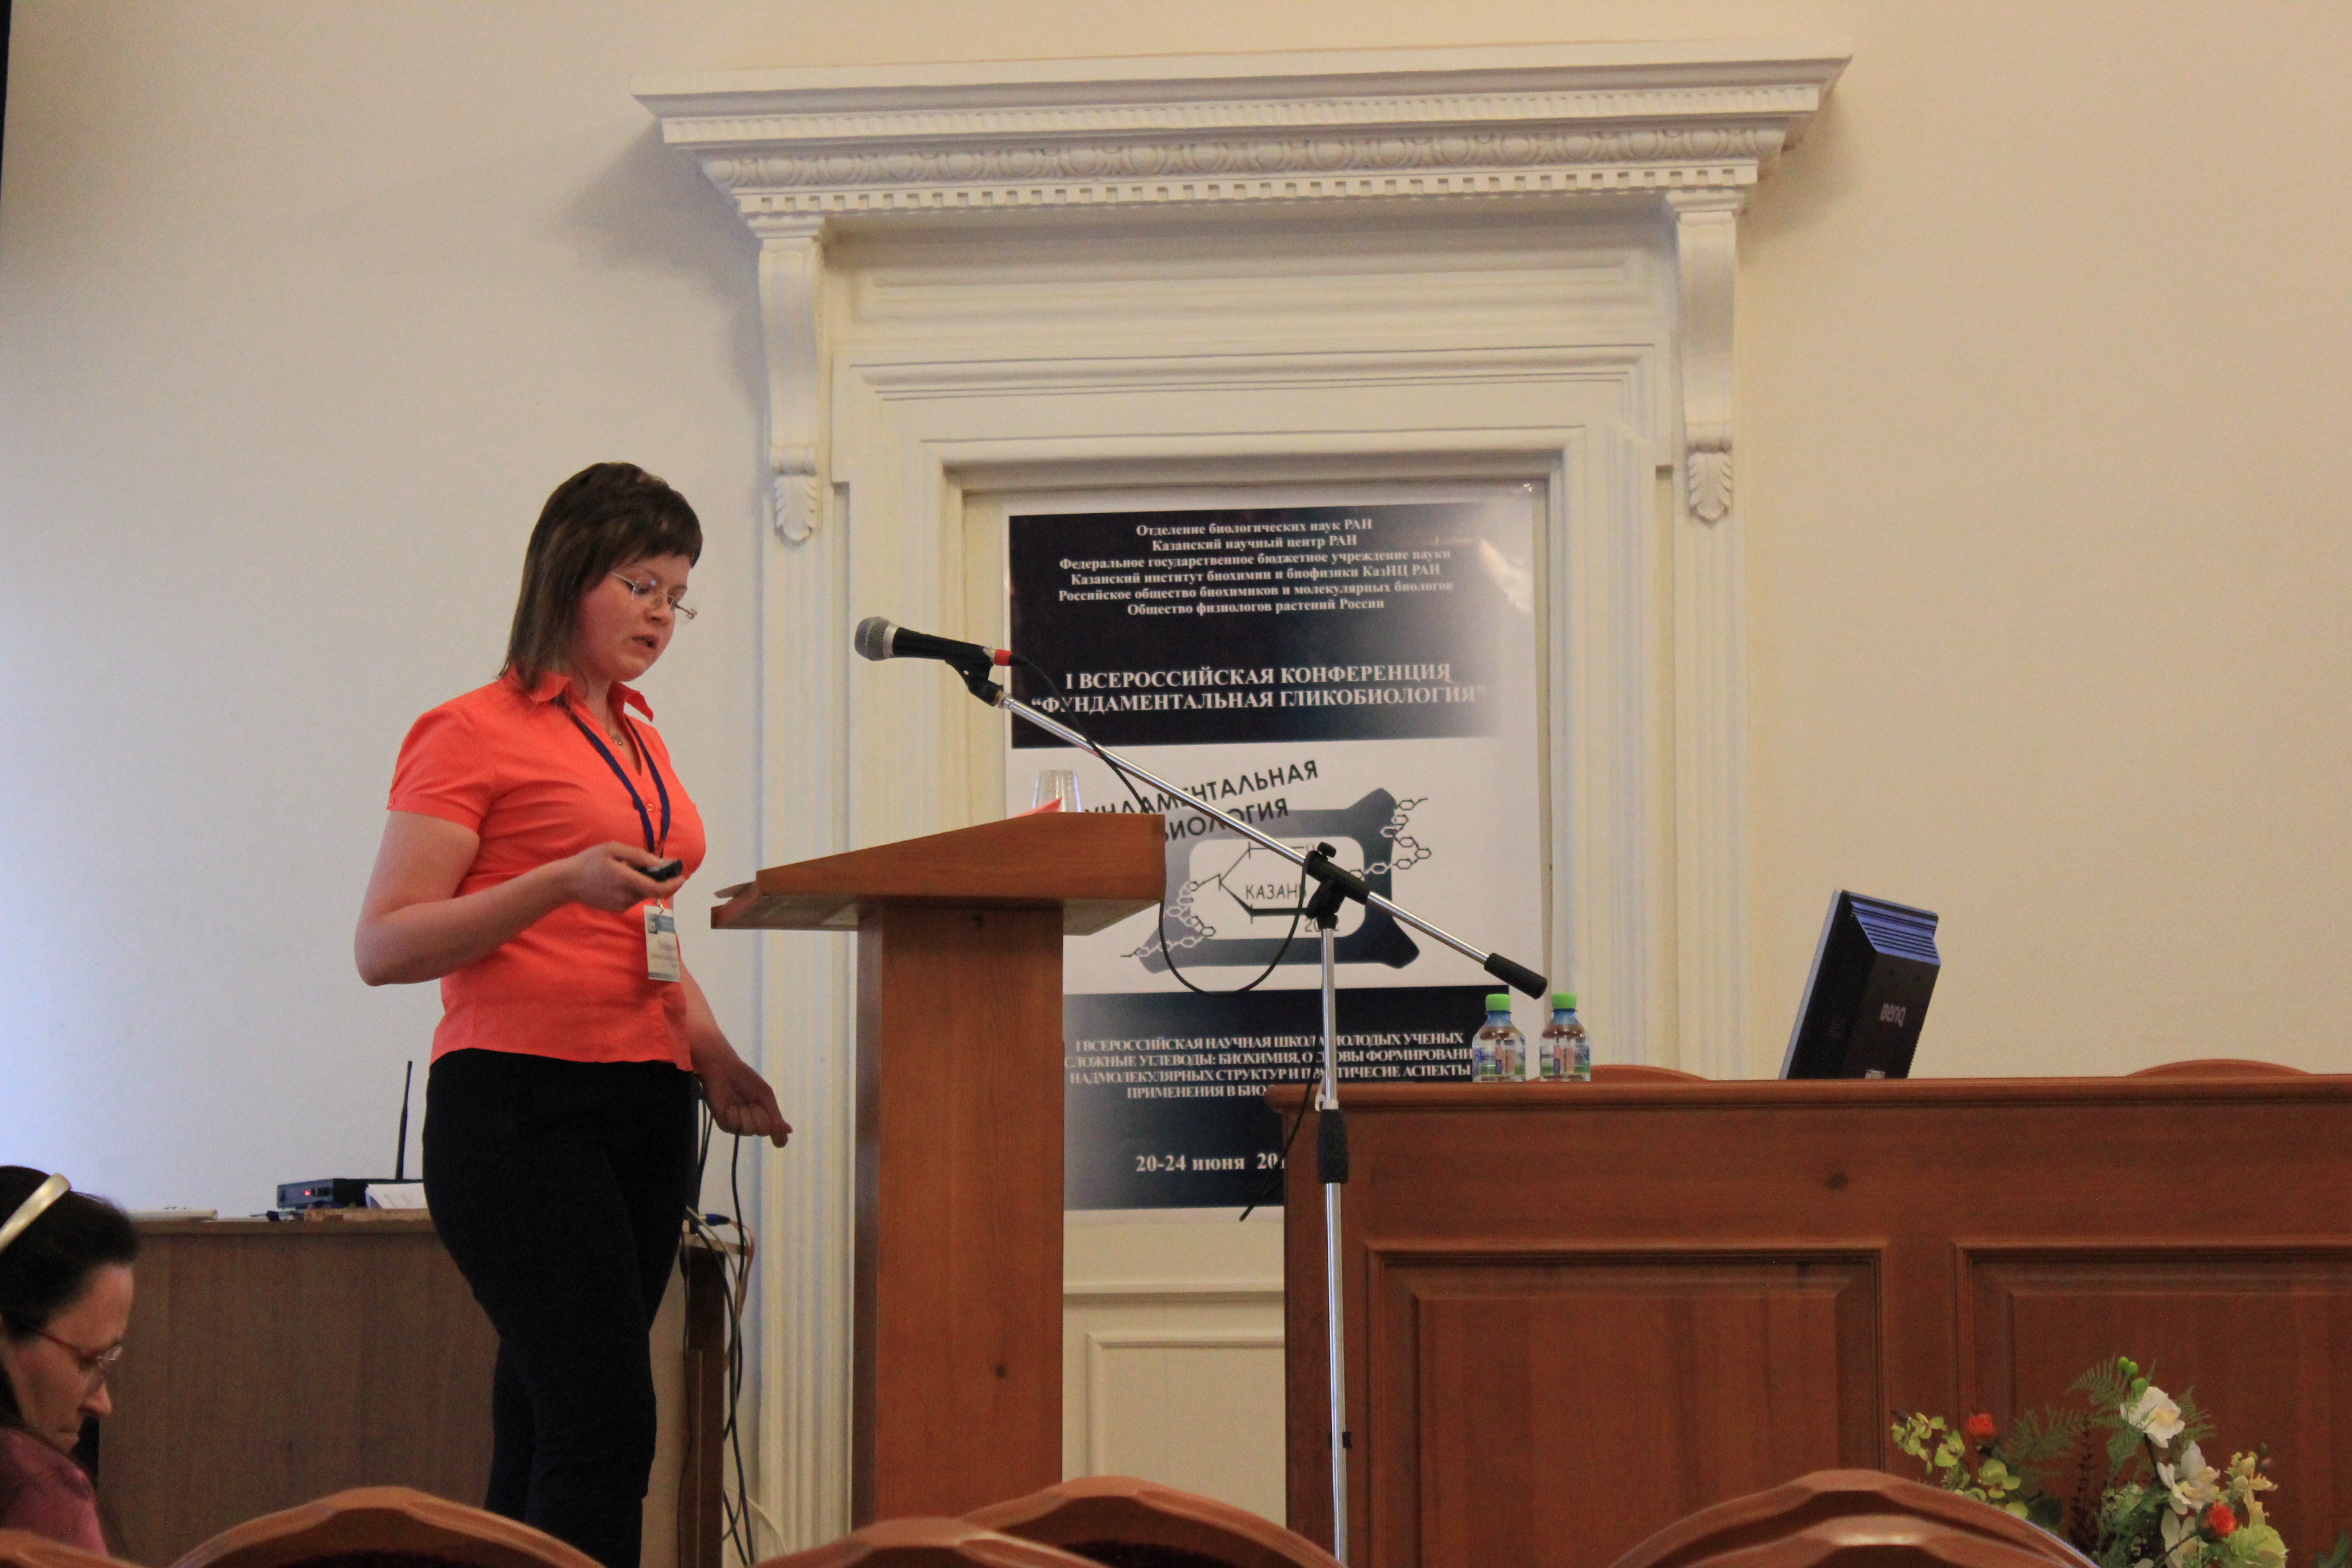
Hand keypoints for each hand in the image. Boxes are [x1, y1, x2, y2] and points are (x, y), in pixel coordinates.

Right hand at [562, 842, 685, 911]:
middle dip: (659, 880)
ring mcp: (621, 905)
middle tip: (657, 867)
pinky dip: (634, 889)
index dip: (673, 885)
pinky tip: (622, 879)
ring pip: (643, 894)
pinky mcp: (617, 909)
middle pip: (652, 890)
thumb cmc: (588, 861)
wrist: (566, 883)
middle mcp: (627, 897)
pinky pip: (633, 898)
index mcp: (627, 881)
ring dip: (645, 883)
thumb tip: (658, 863)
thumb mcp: (612, 849)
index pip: (658, 888)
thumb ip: (637, 856)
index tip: (681, 877)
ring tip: (631, 870)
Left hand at [692, 1037, 791, 1146]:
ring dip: (747, 1114)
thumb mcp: (765, 1095)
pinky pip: (735, 1126)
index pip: (777, 1136)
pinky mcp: (725, 1125)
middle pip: (764, 1131)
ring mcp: (739, 1126)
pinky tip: (730, 1106)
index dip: (779, 1136)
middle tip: (753, 1102)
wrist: (723, 1070)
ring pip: (750, 1131)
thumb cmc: (746, 1080)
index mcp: (766, 1117)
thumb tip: (789, 1131)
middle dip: (761, 1114)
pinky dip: (734, 1115)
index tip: (778, 1128)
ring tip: (741, 1103)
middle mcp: (753, 1124)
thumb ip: (775, 1114)